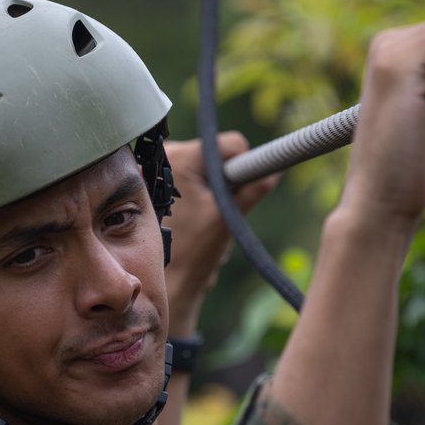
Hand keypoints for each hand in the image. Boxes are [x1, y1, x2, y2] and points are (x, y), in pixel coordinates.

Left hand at [162, 133, 276, 335]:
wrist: (164, 280)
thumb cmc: (193, 251)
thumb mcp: (228, 216)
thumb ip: (253, 188)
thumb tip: (273, 170)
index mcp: (181, 158)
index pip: (229, 144)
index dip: (243, 165)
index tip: (241, 189)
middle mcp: (162, 156)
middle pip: (213, 156)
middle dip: (221, 181)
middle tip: (214, 211)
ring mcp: (153, 169)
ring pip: (200, 169)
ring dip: (207, 191)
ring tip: (199, 220)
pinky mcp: (151, 183)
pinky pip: (184, 180)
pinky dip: (192, 196)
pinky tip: (187, 220)